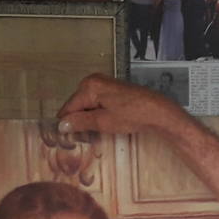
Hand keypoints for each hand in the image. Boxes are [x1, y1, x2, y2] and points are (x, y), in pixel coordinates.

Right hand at [57, 74, 185, 135]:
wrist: (157, 111)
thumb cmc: (131, 115)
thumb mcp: (102, 122)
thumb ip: (80, 122)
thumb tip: (61, 125)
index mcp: (89, 86)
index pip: (69, 107)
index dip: (67, 123)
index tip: (65, 138)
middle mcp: (93, 80)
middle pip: (76, 104)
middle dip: (78, 119)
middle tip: (84, 136)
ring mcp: (103, 82)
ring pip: (86, 104)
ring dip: (88, 117)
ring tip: (97, 129)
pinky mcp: (111, 88)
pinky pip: (96, 101)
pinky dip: (96, 112)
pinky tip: (104, 122)